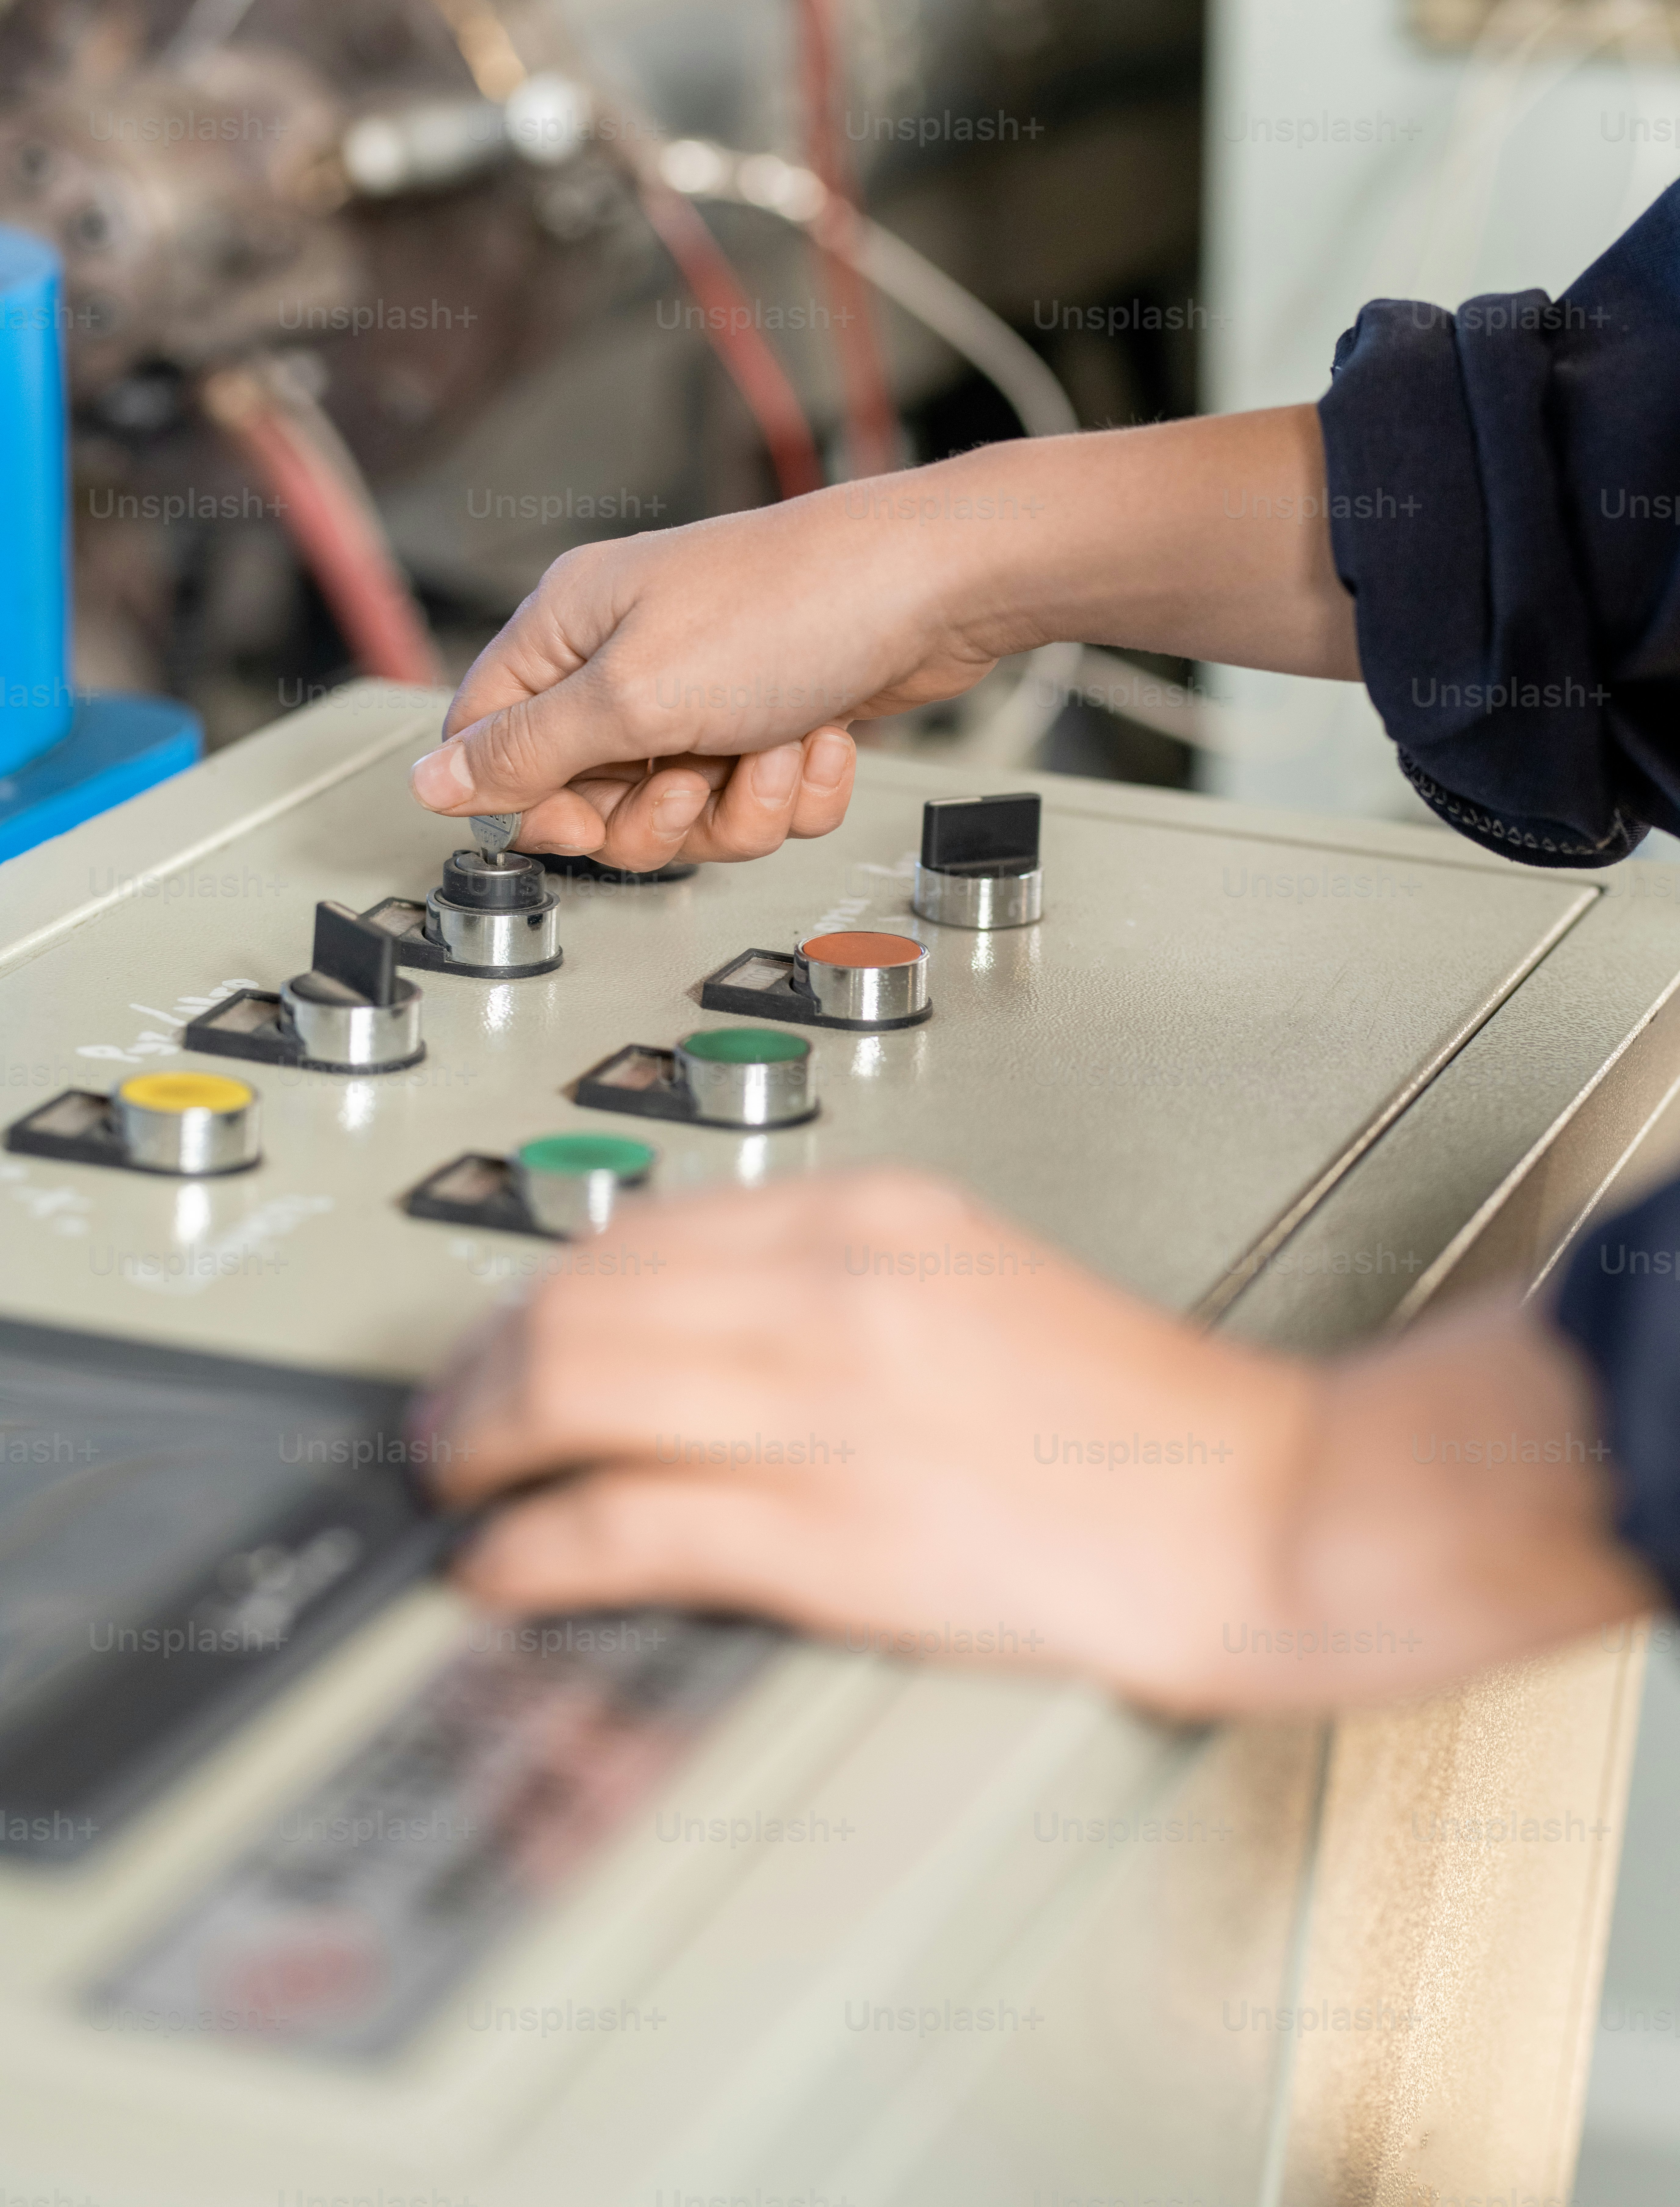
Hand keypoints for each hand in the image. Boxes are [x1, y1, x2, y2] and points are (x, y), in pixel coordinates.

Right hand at [408, 486, 1001, 870]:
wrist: (936, 590)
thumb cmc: (792, 608)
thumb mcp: (633, 694)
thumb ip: (525, 748)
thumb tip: (429, 782)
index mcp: (570, 631)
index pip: (490, 742)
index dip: (533, 802)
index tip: (589, 814)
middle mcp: (630, 661)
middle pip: (592, 801)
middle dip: (659, 814)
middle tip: (697, 772)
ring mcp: (705, 695)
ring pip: (685, 816)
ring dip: (741, 805)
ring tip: (777, 743)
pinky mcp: (771, 723)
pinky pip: (757, 806)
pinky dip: (795, 790)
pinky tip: (822, 738)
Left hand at [414, 1168, 1657, 1713]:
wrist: (1264, 1506)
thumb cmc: (1139, 1415)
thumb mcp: (971, 1282)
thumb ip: (838, 1283)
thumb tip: (693, 1324)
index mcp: (881, 1215)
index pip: (646, 1231)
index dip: (544, 1293)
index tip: (507, 1340)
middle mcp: (842, 1287)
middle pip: (583, 1298)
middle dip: (481, 1365)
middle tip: (444, 1422)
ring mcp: (834, 1407)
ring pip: (576, 1387)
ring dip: (478, 1445)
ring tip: (451, 1487)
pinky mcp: (838, 1531)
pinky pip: (625, 1521)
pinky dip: (533, 1546)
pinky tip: (504, 1567)